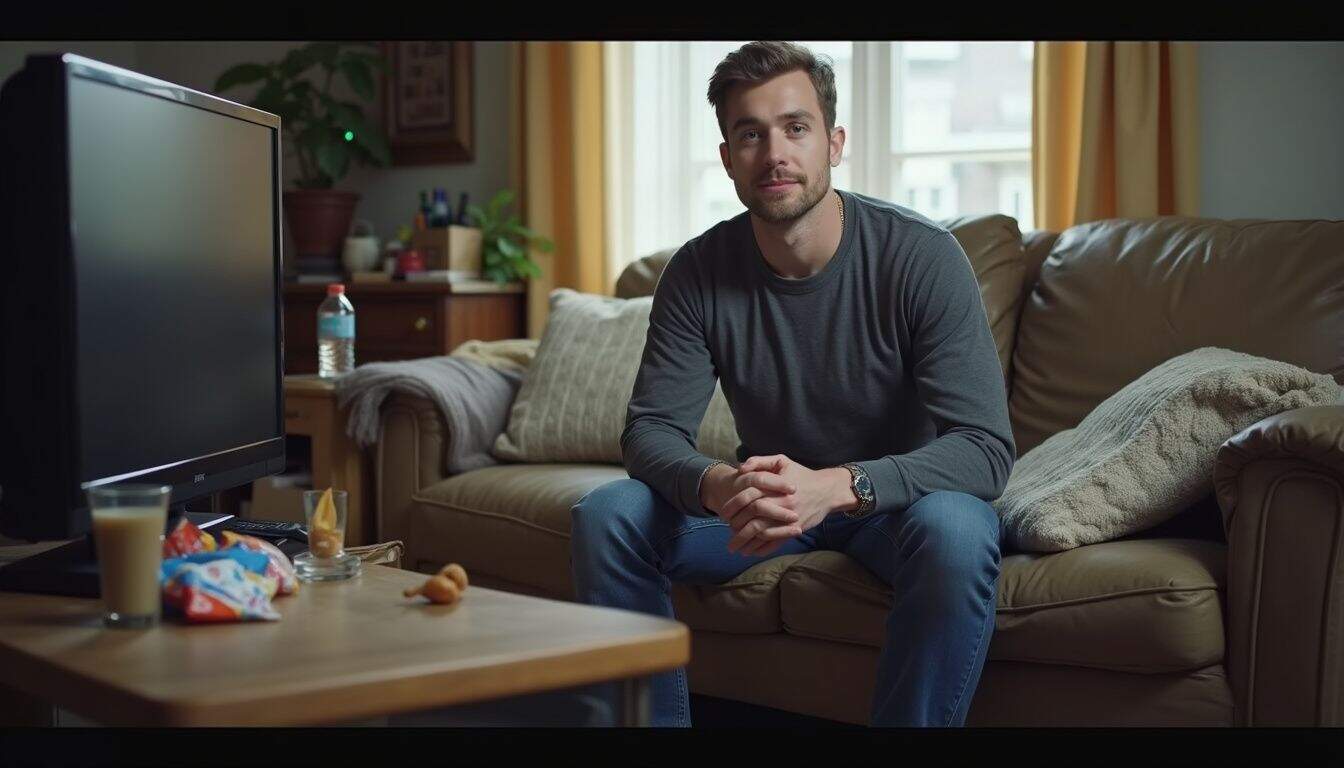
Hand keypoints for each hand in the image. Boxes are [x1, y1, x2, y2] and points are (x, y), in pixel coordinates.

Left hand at [728, 455, 854, 557]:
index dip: (733, 505)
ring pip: (762, 532)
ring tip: (734, 547)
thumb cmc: (802, 475)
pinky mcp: (795, 529)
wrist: (828, 490)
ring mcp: (788, 517)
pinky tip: (751, 552)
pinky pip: (775, 541)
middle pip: (752, 517)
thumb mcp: (782, 461)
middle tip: (727, 532)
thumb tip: (740, 468)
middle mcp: (780, 503)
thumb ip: (760, 461)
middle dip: (736, 527)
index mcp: (774, 486)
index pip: (747, 497)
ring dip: (746, 541)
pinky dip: (761, 548)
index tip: (723, 513)